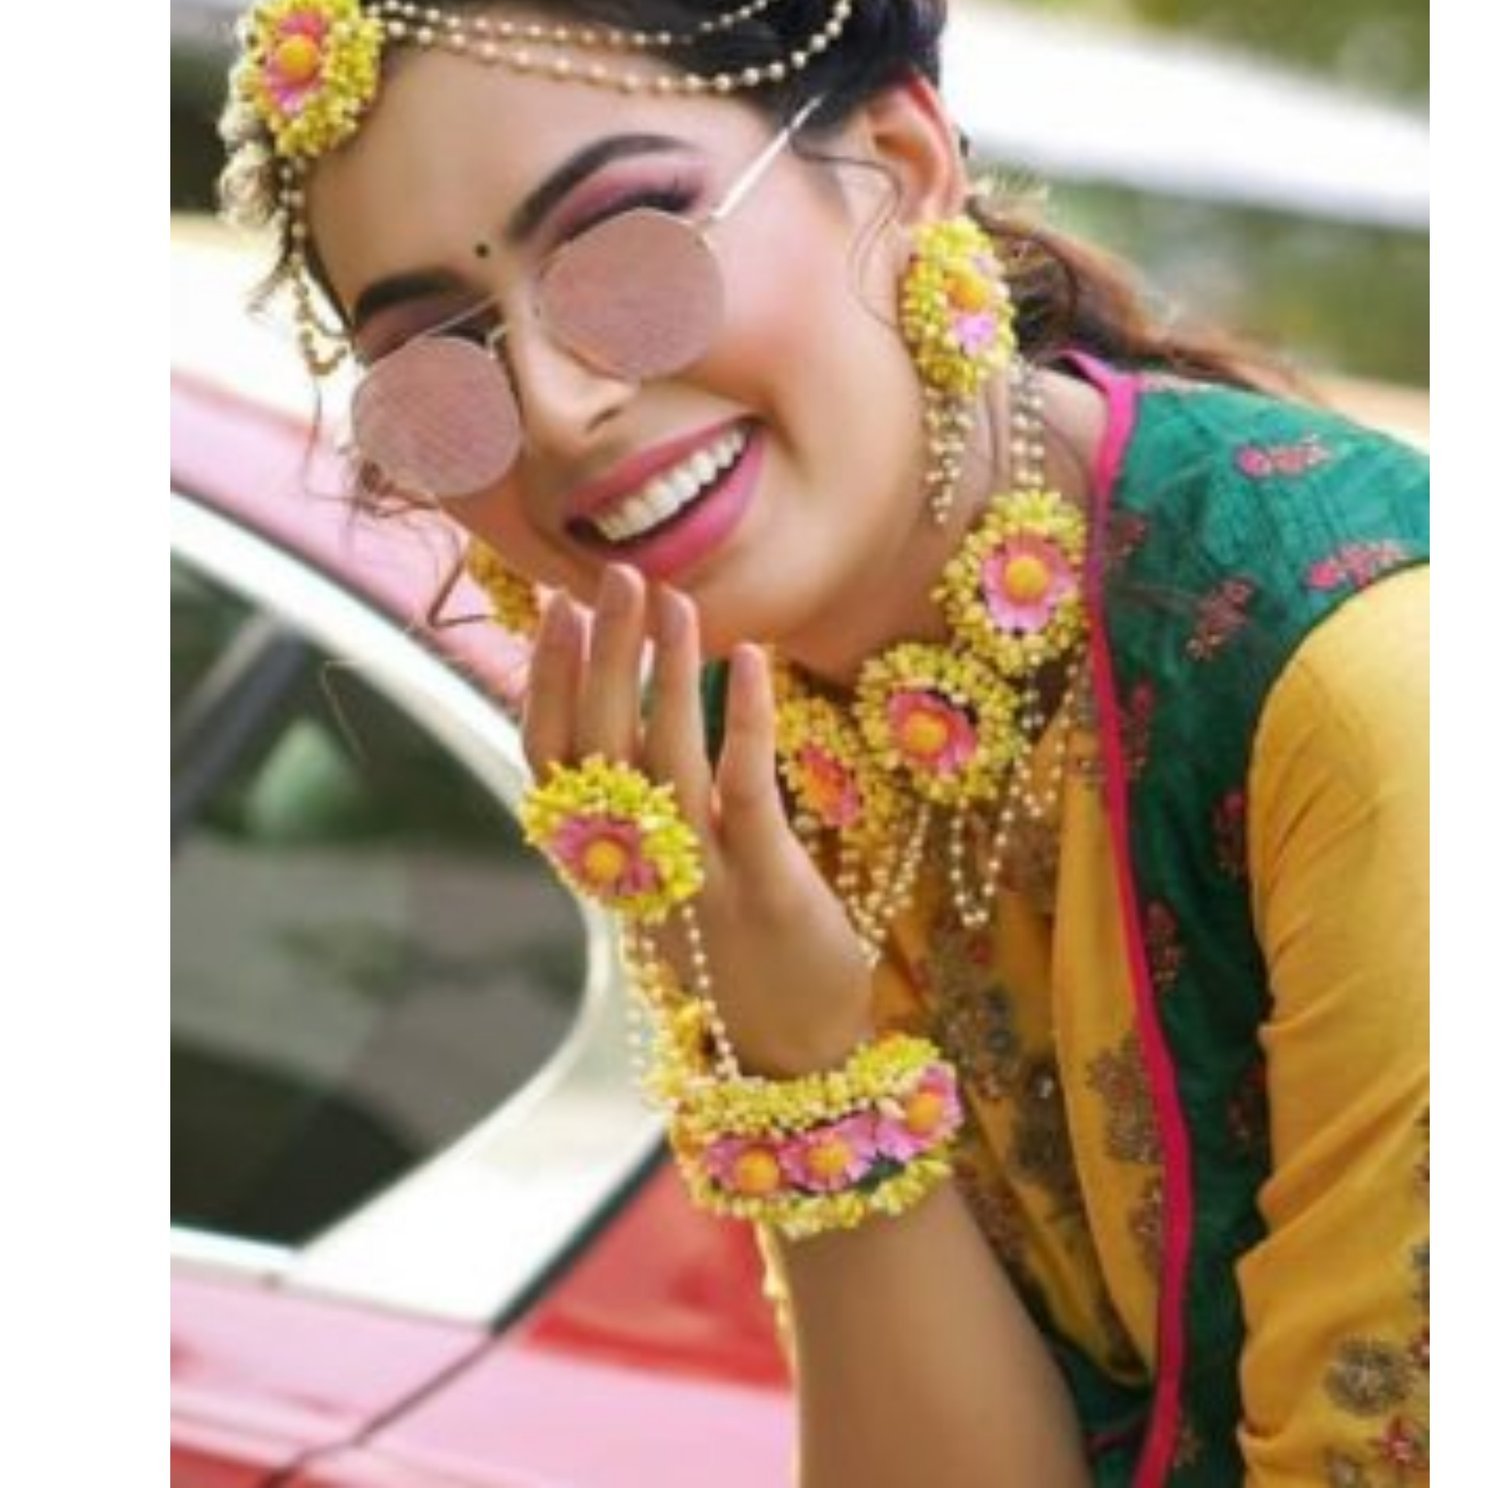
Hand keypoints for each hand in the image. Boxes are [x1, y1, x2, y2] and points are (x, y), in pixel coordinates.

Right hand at [521, 562, 876, 1079]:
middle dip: (602, 654)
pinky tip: (750, 657)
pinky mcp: (765, 887)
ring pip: (665, 759)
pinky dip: (743, 719)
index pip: (553, 763)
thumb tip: (628, 726)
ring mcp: (698, 880)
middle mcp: (640, 870)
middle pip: (600, 746)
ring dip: (666, 671)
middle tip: (614, 575)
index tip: (553, 609)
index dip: (545, 683)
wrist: (793, 1063)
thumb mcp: (670, 890)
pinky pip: (745, 790)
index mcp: (611, 866)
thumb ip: (643, 819)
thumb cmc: (735, 960)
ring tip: (672, 598)